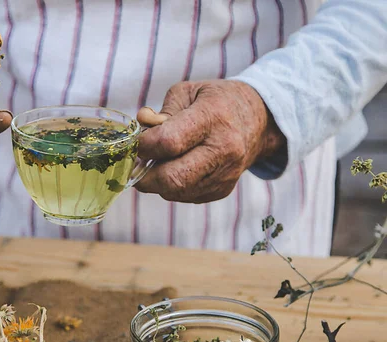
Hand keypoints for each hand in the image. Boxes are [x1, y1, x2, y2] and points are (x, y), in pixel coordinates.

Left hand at [135, 80, 285, 202]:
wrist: (258, 121)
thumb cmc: (217, 102)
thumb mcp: (188, 92)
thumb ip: (161, 112)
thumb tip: (142, 129)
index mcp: (213, 118)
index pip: (169, 142)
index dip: (143, 146)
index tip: (136, 143)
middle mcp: (223, 150)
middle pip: (172, 178)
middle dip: (144, 175)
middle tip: (135, 164)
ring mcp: (225, 174)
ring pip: (175, 192)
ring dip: (156, 181)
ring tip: (158, 162)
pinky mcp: (222, 191)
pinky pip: (184, 196)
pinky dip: (172, 186)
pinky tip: (176, 168)